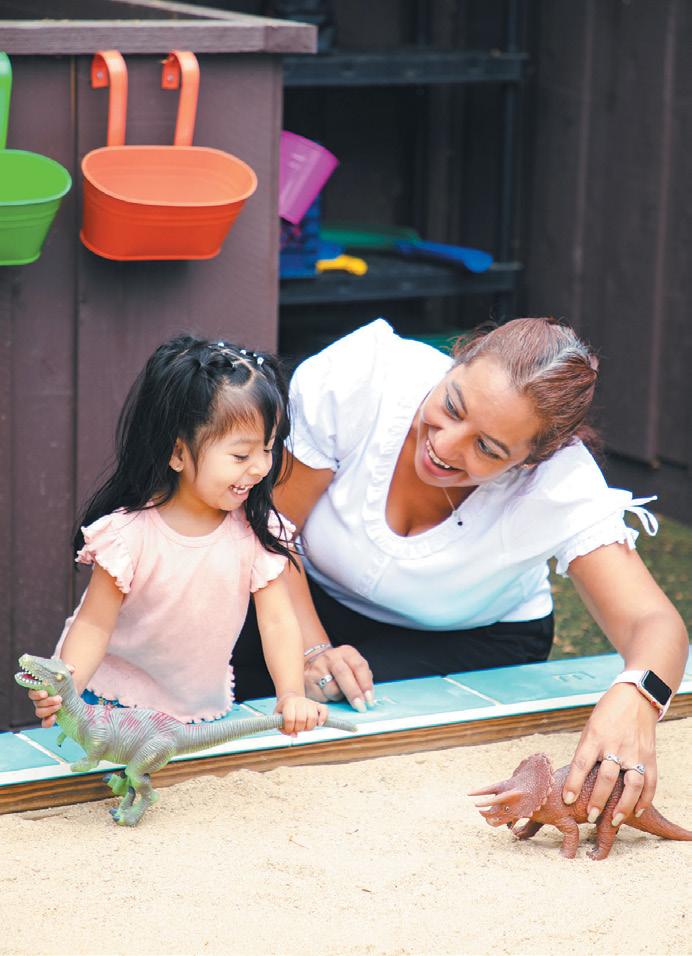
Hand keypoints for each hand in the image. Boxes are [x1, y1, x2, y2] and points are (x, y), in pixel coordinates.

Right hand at [28, 663, 74, 727]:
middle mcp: (38, 700)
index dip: (37, 694)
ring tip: (60, 705)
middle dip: (48, 701)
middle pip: (37, 703)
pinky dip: (48, 722)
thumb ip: (67, 669)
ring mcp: (43, 709)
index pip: (32, 692)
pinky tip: (55, 717)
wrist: (71, 691)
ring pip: (39, 712)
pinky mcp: (48, 716)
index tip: (45, 693)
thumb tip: (71, 669)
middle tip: (59, 698)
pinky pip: (44, 722)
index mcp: (38, 689)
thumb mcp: (65, 673)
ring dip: (49, 709)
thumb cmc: (64, 681)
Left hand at [274, 692, 327, 736]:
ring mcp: (310, 703)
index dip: (289, 728)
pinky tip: (319, 724)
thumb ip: (282, 728)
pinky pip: (324, 710)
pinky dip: (323, 718)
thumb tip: (294, 736)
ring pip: (313, 718)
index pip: (290, 719)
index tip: (288, 729)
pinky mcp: (317, 705)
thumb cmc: (284, 710)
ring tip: (304, 727)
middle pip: (302, 720)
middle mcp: (300, 702)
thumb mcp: (277, 717)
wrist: (290, 698)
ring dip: (309, 727)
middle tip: (297, 728)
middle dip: (299, 729)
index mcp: (289, 703)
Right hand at [304, 644, 374, 712]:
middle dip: (353, 693)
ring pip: (332, 689)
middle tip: (360, 707)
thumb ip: (362, 678)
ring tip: (337, 693)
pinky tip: (326, 693)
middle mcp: (331, 657)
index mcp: (347, 652)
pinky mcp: (308, 678)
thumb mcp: (353, 668)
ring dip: (338, 697)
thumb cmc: (339, 670)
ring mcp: (317, 666)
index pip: (359, 666)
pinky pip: (321, 696)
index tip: (369, 700)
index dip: (365, 684)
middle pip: (344, 674)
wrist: (314, 663)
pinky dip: (327, 699)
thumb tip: (368, 697)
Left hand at [563, 683, 657, 825]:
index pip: (582, 763)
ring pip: (632, 784)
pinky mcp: (650, 757)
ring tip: (614, 821)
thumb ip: (587, 753)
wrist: (635, 698)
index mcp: (596, 737)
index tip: (568, 800)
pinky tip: (637, 811)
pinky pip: (650, 782)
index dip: (574, 783)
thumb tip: (577, 781)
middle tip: (591, 817)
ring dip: (623, 806)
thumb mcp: (590, 728)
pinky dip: (645, 799)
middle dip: (598, 800)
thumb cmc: (607, 715)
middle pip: (607, 777)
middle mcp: (616, 746)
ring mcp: (635, 752)